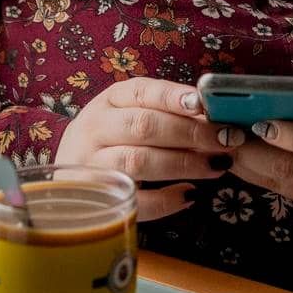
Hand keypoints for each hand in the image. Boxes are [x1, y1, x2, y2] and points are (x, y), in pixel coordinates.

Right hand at [54, 77, 245, 220]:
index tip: (204, 104)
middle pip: (144, 126)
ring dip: (184, 163)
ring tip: (218, 166)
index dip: (174, 97)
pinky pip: (135, 200)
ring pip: (139, 161)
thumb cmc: (111, 141)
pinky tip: (190, 194)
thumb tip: (214, 117)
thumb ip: (165, 113)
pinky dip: (166, 200)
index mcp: (108, 101)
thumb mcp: (128, 116)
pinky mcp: (98, 201)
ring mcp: (92, 165)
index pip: (141, 91)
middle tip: (226, 139)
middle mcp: (94, 129)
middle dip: (190, 133)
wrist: (66, 183)